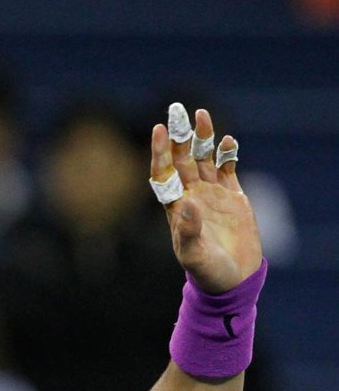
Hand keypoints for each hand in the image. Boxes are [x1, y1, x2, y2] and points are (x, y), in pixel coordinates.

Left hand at [151, 108, 262, 292]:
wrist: (232, 280)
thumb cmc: (206, 272)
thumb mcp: (193, 255)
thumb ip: (188, 231)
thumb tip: (187, 204)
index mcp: (175, 206)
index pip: (163, 172)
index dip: (159, 151)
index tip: (157, 130)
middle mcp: (190, 195)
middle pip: (182, 159)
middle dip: (180, 136)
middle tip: (177, 110)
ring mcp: (211, 195)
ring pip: (204, 159)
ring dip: (203, 137)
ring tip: (201, 114)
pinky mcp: (233, 198)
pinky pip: (227, 169)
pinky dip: (227, 155)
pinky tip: (227, 141)